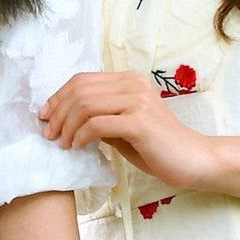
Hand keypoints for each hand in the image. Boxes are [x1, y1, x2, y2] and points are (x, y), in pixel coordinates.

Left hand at [40, 71, 217, 190]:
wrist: (193, 160)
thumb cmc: (158, 148)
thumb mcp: (124, 127)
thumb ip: (101, 117)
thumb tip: (67, 119)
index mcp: (129, 80)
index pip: (83, 80)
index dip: (58, 96)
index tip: (45, 116)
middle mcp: (133, 84)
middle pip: (80, 90)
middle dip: (58, 112)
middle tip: (49, 134)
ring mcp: (137, 101)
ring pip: (85, 105)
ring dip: (67, 126)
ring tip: (63, 144)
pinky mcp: (139, 122)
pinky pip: (97, 124)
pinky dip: (81, 136)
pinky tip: (78, 147)